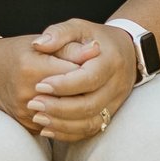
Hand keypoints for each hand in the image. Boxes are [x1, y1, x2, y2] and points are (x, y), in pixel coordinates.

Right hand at [0, 33, 90, 131]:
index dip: (90, 69)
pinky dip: (72, 120)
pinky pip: (58, 128)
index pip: (74, 73)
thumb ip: (70, 47)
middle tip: (101, 83)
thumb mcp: (42, 44)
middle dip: (90, 91)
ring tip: (95, 96)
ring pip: (68, 117)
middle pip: (73, 98)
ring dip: (84, 109)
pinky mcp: (28, 126)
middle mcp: (26, 94)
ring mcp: (26, 113)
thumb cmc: (18, 52)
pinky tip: (81, 110)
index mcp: (31, 68)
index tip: (98, 65)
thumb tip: (97, 49)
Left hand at [20, 18, 137, 142]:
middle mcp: (117, 85)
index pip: (89, 79)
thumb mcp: (79, 27)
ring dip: (62, 124)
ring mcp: (115, 102)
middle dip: (59, 108)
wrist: (125, 51)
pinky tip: (48, 129)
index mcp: (110, 61)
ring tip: (38, 117)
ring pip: (91, 122)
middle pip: (90, 105)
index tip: (39, 85)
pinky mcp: (110, 114)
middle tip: (33, 104)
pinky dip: (69, 133)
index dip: (63, 85)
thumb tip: (38, 44)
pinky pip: (91, 130)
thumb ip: (58, 33)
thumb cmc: (95, 38)